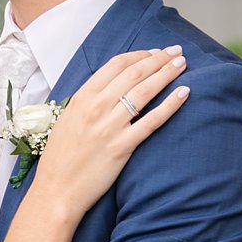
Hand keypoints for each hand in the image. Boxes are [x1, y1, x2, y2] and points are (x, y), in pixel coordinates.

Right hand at [31, 46, 189, 217]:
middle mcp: (96, 107)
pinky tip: (184, 92)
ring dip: (167, 73)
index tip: (155, 52)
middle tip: (176, 52)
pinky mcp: (122, 147)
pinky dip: (170, 104)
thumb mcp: (67, 119)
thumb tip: (111, 88)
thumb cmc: (60, 158)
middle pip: (134, 73)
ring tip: (182, 64)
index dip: (139, 54)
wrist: (57, 190)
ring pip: (145, 91)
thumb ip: (88, 102)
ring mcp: (110, 127)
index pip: (115, 65)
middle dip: (159, 59)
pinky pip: (152, 121)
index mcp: (81, 98)